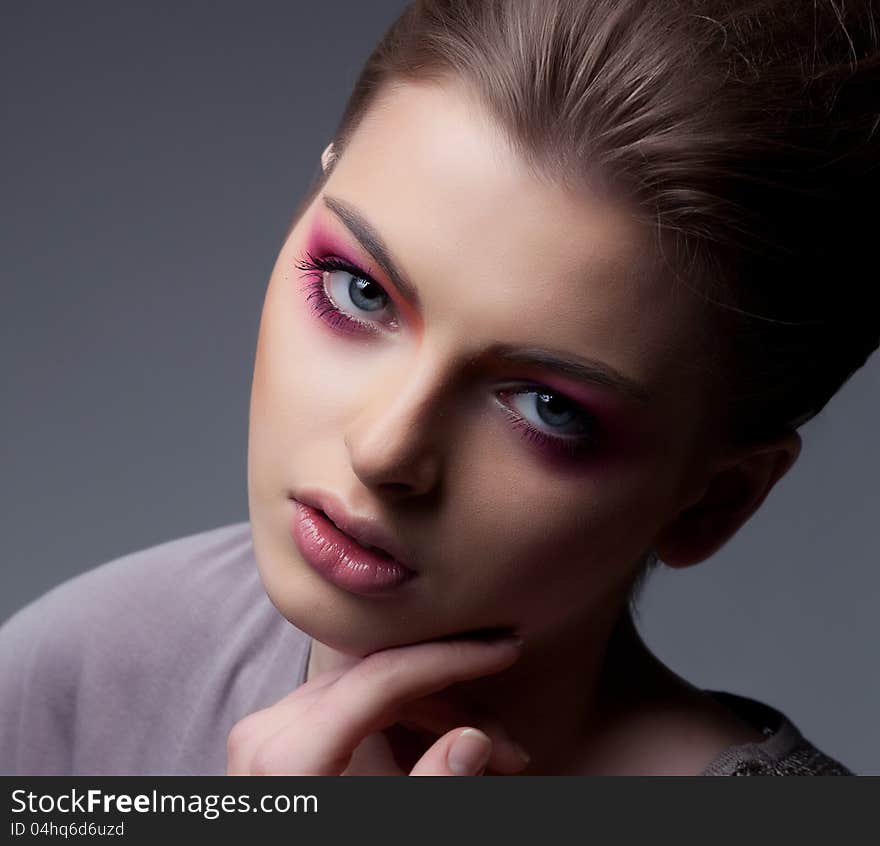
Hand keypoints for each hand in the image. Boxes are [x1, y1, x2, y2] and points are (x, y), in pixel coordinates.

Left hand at [226, 636, 529, 775]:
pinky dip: (398, 724)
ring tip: (489, 754)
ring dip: (432, 717)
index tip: (502, 651)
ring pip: (369, 692)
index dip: (449, 659)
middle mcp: (268, 728)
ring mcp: (268, 730)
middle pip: (379, 684)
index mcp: (286, 754)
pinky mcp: (276, 739)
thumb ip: (430, 789)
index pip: (380, 677)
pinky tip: (439, 748)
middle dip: (452, 705)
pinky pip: (349, 709)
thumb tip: (475, 741)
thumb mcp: (386, 836)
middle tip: (509, 741)